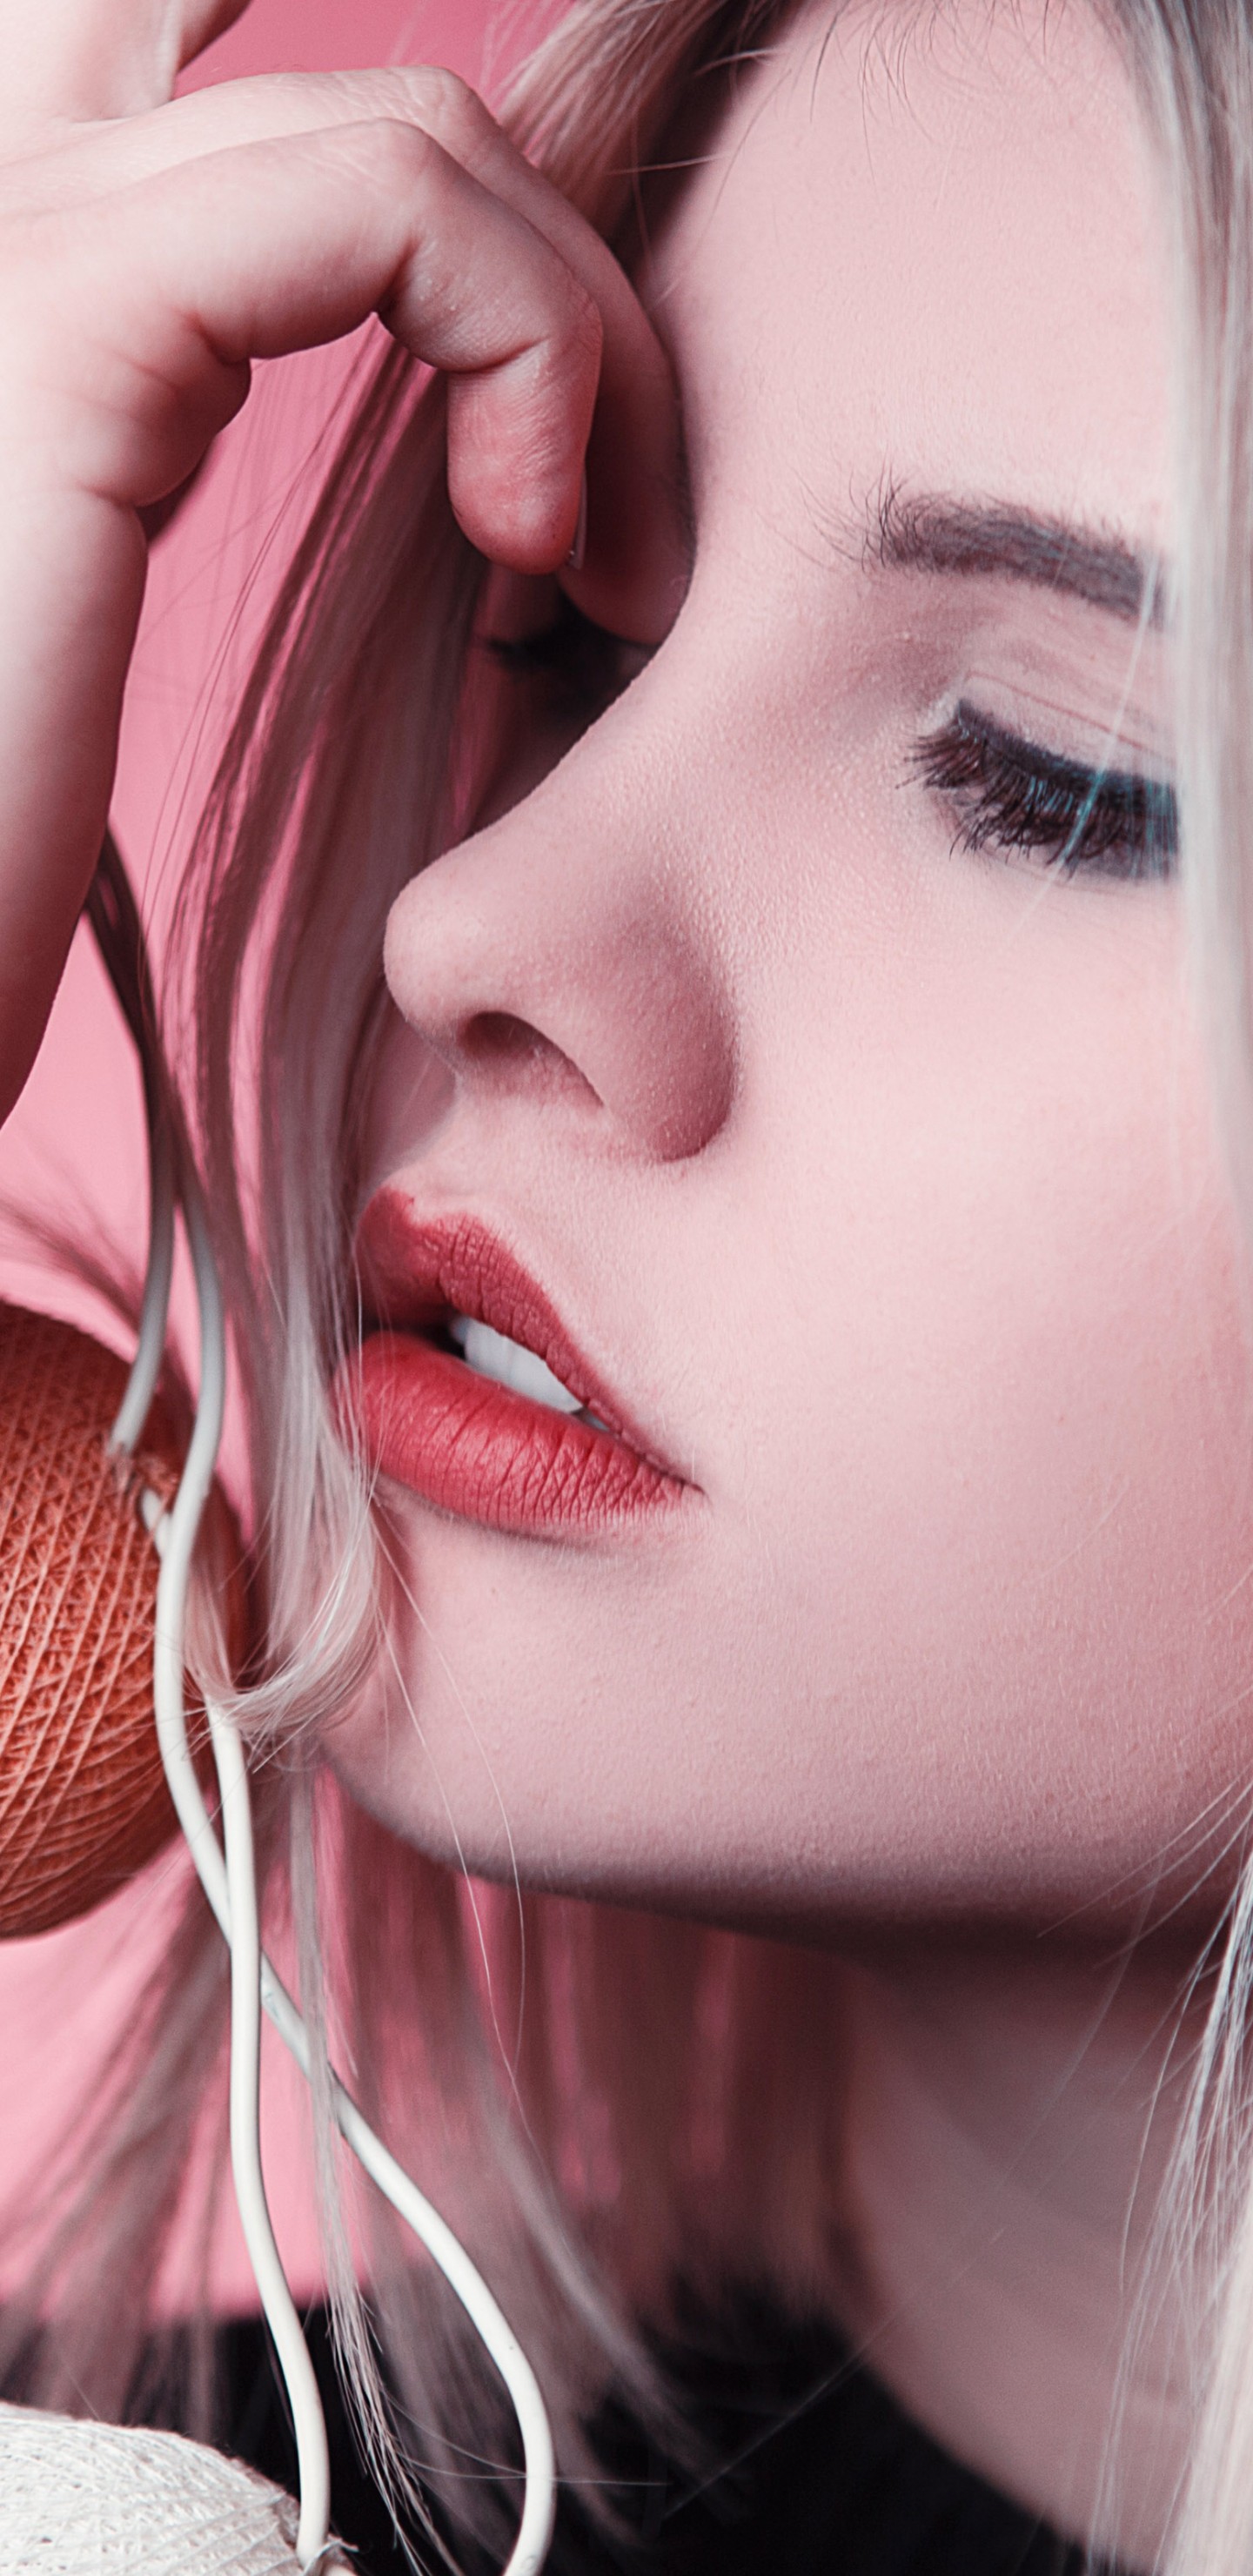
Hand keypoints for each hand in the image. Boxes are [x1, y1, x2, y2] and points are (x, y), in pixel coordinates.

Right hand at [0, 0, 683, 1124]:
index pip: (211, 57)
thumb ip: (192, 456)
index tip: (554, 457)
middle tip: (619, 524)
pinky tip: (525, 541)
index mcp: (21, 276)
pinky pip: (393, 207)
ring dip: (585, 350)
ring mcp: (14, 224)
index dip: (452, 198)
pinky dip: (528, 352)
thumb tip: (437, 443)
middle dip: (556, 274)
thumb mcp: (99, 620)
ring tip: (597, 574)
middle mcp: (3, 199)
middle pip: (373, 99)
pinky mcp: (70, 311)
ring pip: (415, 135)